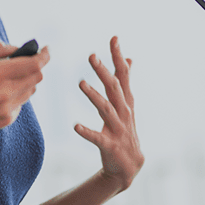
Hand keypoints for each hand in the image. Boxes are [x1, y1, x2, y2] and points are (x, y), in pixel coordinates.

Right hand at [0, 38, 49, 139]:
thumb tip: (15, 48)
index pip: (34, 63)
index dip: (45, 55)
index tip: (47, 49)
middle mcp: (6, 92)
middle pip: (37, 77)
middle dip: (35, 67)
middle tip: (26, 62)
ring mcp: (8, 108)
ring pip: (31, 90)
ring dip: (26, 81)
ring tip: (8, 79)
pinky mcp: (7, 119)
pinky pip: (21, 103)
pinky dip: (16, 95)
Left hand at [75, 36, 143, 192]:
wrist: (130, 166)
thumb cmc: (124, 131)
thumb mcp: (126, 105)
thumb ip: (125, 82)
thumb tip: (129, 58)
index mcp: (125, 101)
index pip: (123, 75)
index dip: (118, 57)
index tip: (114, 37)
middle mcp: (124, 112)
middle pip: (114, 88)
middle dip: (104, 71)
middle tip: (92, 56)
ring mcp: (118, 129)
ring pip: (106, 109)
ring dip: (94, 96)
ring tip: (81, 83)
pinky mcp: (110, 146)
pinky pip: (97, 138)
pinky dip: (87, 132)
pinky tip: (75, 126)